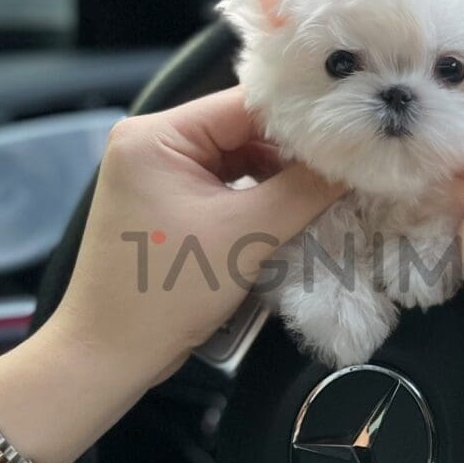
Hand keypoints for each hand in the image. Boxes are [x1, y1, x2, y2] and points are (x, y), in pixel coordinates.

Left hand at [49, 88, 342, 389]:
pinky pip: (225, 184)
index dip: (302, 118)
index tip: (351, 131)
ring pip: (238, 158)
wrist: (106, 357)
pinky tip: (294, 209)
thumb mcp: (244, 235)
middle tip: (348, 164)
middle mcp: (150, 142)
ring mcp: (157, 173)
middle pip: (241, 129)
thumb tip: (356, 160)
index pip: (244, 105)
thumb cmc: (163, 293)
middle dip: (293, 151)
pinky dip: (258, 196)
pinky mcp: (167, 202)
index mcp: (155, 135)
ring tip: (327, 189)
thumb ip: (304, 190)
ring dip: (279, 176)